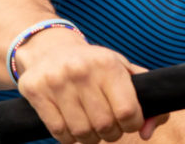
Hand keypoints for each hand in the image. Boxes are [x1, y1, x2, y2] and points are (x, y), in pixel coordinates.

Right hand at [14, 28, 168, 142]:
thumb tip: (148, 132)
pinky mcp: (36, 91)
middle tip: (108, 126)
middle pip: (105, 125)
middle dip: (110, 133)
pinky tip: (72, 125)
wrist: (50, 49)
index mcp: (107, 64)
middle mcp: (82, 70)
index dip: (132, 124)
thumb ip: (145, 97)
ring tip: (90, 126)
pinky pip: (58, 133)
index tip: (128, 122)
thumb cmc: (93, 65)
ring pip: (81, 133)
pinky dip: (69, 137)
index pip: (127, 111)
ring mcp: (57, 81)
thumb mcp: (121, 69)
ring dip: (89, 137)